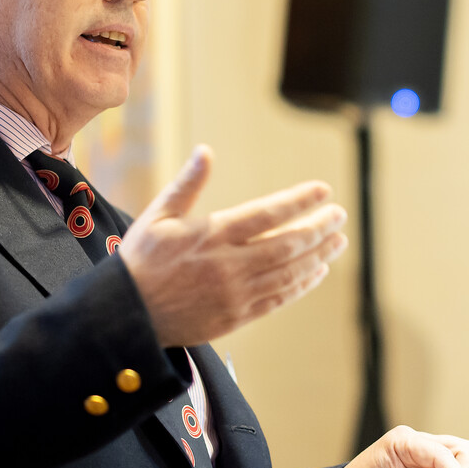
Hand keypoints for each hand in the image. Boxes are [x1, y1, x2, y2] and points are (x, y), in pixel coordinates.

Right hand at [120, 146, 348, 347]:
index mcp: (212, 235)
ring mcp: (235, 294)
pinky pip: (279, 299)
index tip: (324, 190)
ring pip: (289, 273)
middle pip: (288, 244)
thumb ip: (187, 184)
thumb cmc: (141, 260)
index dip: (300, 201)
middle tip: (339, 215)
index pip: (268, 214)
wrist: (128, 314)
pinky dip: (302, 285)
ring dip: (318, 256)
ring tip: (338, 241)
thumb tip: (206, 151)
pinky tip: (317, 271)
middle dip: (319, 228)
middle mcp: (229, 265)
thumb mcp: (158, 215)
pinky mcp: (236, 316)